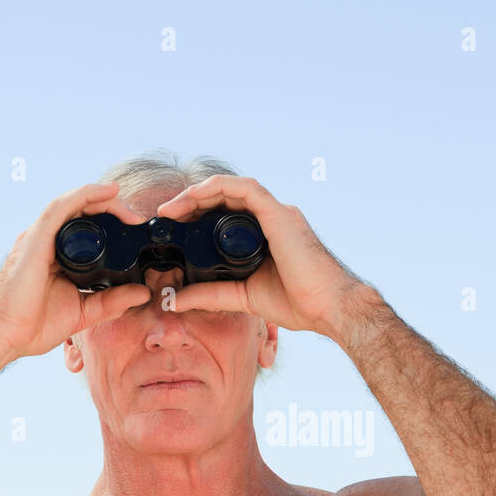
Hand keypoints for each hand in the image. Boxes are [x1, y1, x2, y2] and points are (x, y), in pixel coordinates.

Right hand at [0, 182, 153, 365]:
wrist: (6, 335)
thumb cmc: (33, 325)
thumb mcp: (85, 311)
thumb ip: (113, 301)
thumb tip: (143, 293)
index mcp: (57, 255)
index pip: (85, 228)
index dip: (111, 222)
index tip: (135, 230)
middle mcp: (47, 241)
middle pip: (81, 211)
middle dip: (112, 209)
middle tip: (136, 220)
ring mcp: (39, 237)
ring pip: (74, 204)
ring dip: (103, 200)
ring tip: (128, 209)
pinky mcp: (36, 238)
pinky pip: (62, 207)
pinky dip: (85, 195)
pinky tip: (107, 192)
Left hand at [154, 175, 373, 339]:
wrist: (329, 308)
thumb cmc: (300, 302)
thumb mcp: (243, 297)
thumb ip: (211, 294)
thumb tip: (175, 299)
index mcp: (266, 234)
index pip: (226, 213)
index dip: (197, 214)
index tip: (173, 227)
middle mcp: (271, 218)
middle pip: (225, 198)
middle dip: (192, 202)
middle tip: (165, 216)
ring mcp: (277, 213)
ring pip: (231, 188)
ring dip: (199, 193)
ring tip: (173, 209)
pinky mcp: (279, 214)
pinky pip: (244, 188)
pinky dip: (217, 187)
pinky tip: (195, 196)